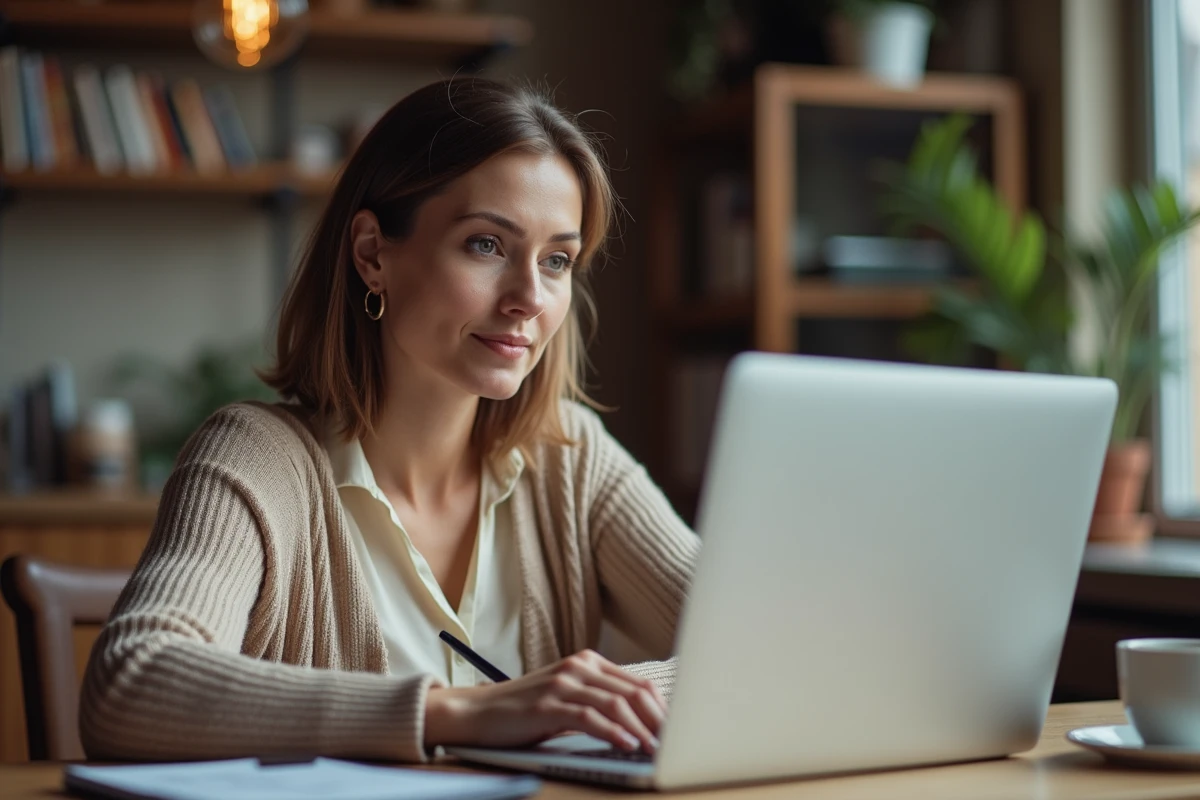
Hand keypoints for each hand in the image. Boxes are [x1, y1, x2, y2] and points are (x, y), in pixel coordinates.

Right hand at [424, 649, 666, 752]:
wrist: (476, 713)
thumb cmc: (523, 712)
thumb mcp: (565, 700)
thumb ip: (597, 703)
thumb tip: (641, 728)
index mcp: (587, 663)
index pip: (638, 684)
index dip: (663, 710)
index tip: (678, 733)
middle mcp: (578, 667)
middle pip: (633, 692)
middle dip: (659, 721)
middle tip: (675, 745)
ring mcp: (563, 683)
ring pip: (616, 704)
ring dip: (641, 729)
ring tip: (656, 750)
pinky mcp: (549, 704)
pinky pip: (590, 717)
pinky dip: (613, 732)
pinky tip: (627, 746)